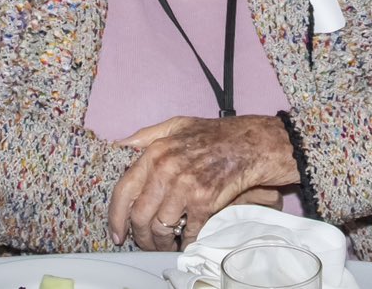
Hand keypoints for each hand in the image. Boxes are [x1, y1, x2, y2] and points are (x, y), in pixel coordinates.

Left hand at [108, 115, 298, 251]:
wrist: (255, 143)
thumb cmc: (218, 134)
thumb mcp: (178, 125)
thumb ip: (147, 135)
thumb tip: (120, 145)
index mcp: (156, 151)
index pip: (123, 190)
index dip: (116, 216)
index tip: (117, 233)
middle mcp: (166, 168)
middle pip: (140, 215)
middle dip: (140, 236)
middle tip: (145, 244)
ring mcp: (185, 186)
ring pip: (161, 228)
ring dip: (162, 244)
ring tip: (166, 246)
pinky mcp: (205, 202)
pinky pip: (188, 232)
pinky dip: (187, 242)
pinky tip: (188, 242)